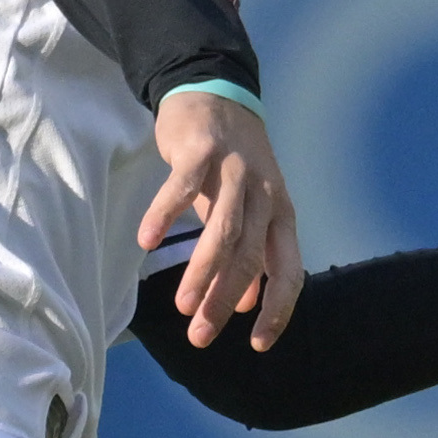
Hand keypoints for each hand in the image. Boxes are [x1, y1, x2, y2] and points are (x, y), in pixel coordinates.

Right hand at [142, 89, 306, 350]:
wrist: (215, 92)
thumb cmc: (232, 162)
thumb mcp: (251, 208)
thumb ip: (253, 255)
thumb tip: (250, 305)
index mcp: (281, 214)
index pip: (290, 271)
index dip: (278, 310)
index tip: (257, 344)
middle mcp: (264, 194)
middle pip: (250, 257)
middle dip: (225, 301)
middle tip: (200, 335)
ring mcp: (234, 170)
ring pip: (222, 230)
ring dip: (201, 272)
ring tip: (181, 306)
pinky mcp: (201, 149)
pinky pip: (182, 186)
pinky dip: (165, 215)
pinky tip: (147, 241)